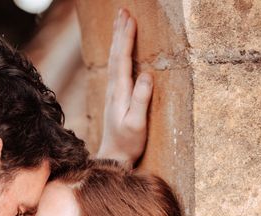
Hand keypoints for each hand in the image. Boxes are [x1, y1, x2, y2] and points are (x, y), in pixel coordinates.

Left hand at [96, 8, 152, 168]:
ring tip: (121, 22)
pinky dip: (118, 54)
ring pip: (114, 60)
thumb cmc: (128, 142)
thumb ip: (141, 100)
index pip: (122, 59)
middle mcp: (114, 90)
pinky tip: (120, 49)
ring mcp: (114, 93)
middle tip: (123, 11)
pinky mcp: (117, 98)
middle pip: (115, 55)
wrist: (114, 156)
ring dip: (117, 40)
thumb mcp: (137, 124)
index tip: (129, 19)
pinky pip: (117, 69)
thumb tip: (147, 74)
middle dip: (119, 32)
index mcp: (120, 92)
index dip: (126, 38)